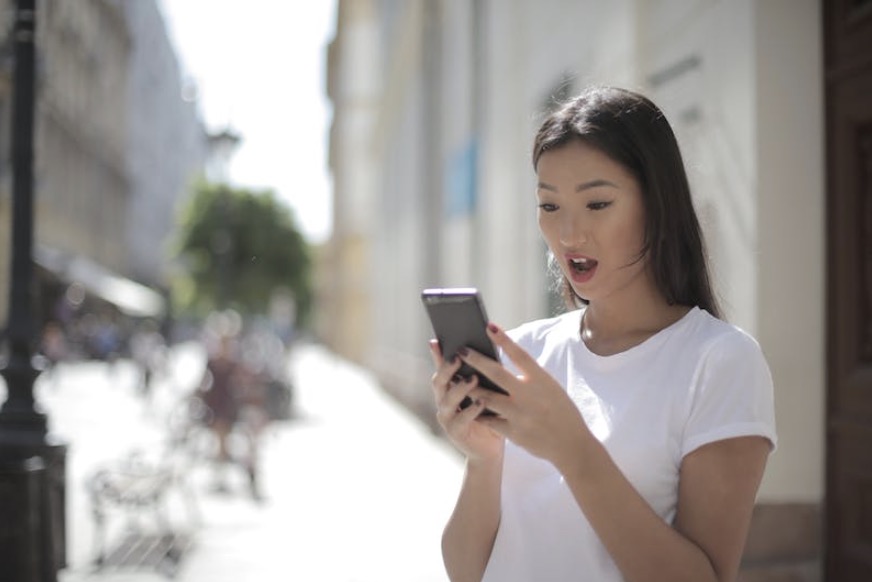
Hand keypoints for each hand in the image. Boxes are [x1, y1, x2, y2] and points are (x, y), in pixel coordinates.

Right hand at [429, 340, 503, 462]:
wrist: (489, 449)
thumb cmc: (490, 415)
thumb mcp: (487, 392)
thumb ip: (482, 375)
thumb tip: (490, 347)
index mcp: (449, 388)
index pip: (441, 368)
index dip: (437, 355)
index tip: (436, 341)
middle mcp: (443, 401)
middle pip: (439, 382)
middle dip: (447, 368)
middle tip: (459, 356)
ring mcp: (447, 418)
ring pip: (447, 400)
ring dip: (460, 388)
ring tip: (473, 379)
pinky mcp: (455, 433)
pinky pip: (460, 420)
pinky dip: (470, 411)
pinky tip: (481, 402)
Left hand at [459, 323, 588, 466]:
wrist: (571, 445)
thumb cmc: (561, 411)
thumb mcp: (550, 388)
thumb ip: (530, 375)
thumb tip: (506, 360)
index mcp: (541, 380)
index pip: (520, 354)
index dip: (503, 339)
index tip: (488, 326)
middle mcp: (529, 395)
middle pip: (496, 373)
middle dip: (476, 360)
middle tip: (461, 350)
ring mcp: (519, 414)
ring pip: (486, 397)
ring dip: (469, 387)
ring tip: (455, 378)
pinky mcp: (513, 432)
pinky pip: (488, 420)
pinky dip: (476, 411)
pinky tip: (466, 404)